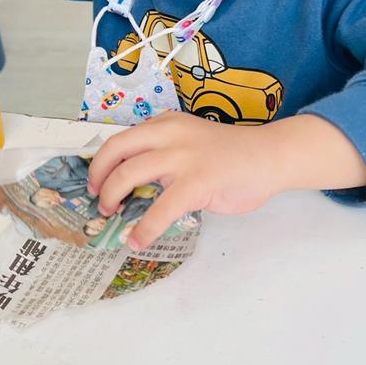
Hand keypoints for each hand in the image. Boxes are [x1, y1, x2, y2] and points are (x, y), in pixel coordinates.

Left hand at [87, 112, 280, 250]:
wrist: (270, 155)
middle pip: (116, 149)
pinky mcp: (197, 181)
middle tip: (97, 197)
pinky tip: (137, 240)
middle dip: (98, 176)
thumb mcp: (191, 141)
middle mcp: (169, 133)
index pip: (122, 137)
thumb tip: (134, 181)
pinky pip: (161, 208)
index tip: (95, 179)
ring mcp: (183, 156)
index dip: (101, 161)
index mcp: (166, 124)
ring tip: (110, 215)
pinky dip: (144, 228)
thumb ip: (166, 153)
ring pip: (129, 173)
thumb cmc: (232, 154)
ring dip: (112, 197)